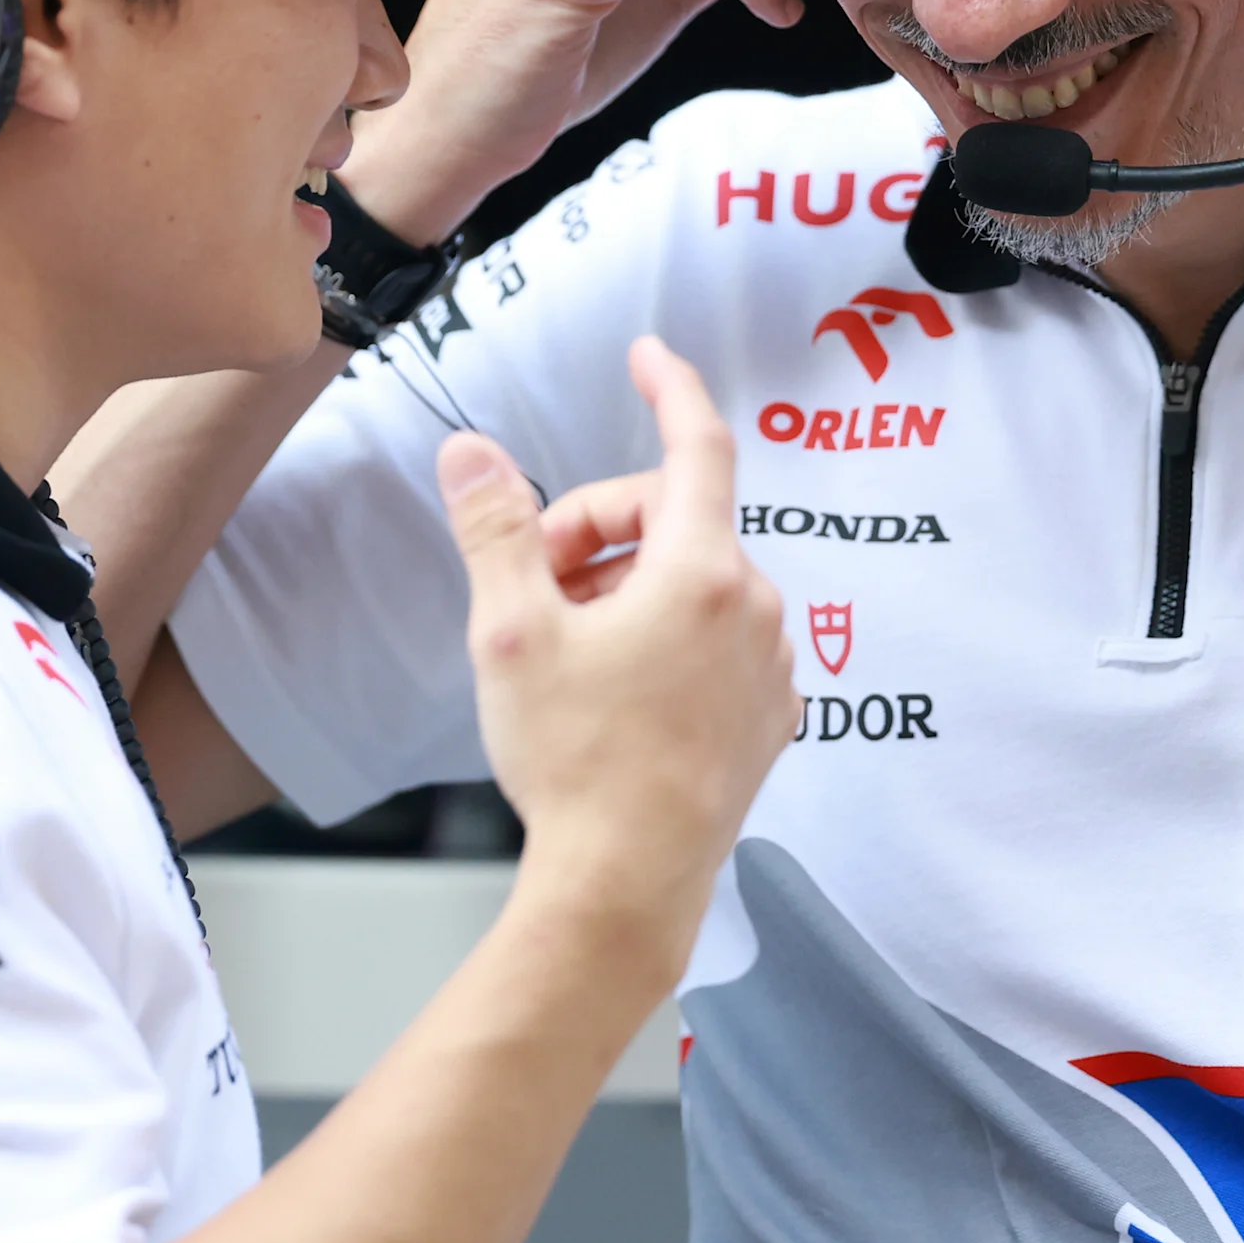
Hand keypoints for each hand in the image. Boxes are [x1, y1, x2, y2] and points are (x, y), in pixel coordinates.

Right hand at [436, 338, 797, 937]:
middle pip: (672, 520)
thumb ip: (495, 528)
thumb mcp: (511, 634)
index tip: (646, 356)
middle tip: (535, 591)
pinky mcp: (769, 716)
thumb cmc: (575, 763)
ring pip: (692, 583)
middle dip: (598, 534)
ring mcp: (770, 665)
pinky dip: (665, 641)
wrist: (627, 886)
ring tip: (570, 656)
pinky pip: (716, 641)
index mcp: (701, 572)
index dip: (668, 387)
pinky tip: (618, 695)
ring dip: (629, 592)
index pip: (696, 444)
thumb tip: (473, 451)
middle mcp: (754, 608)